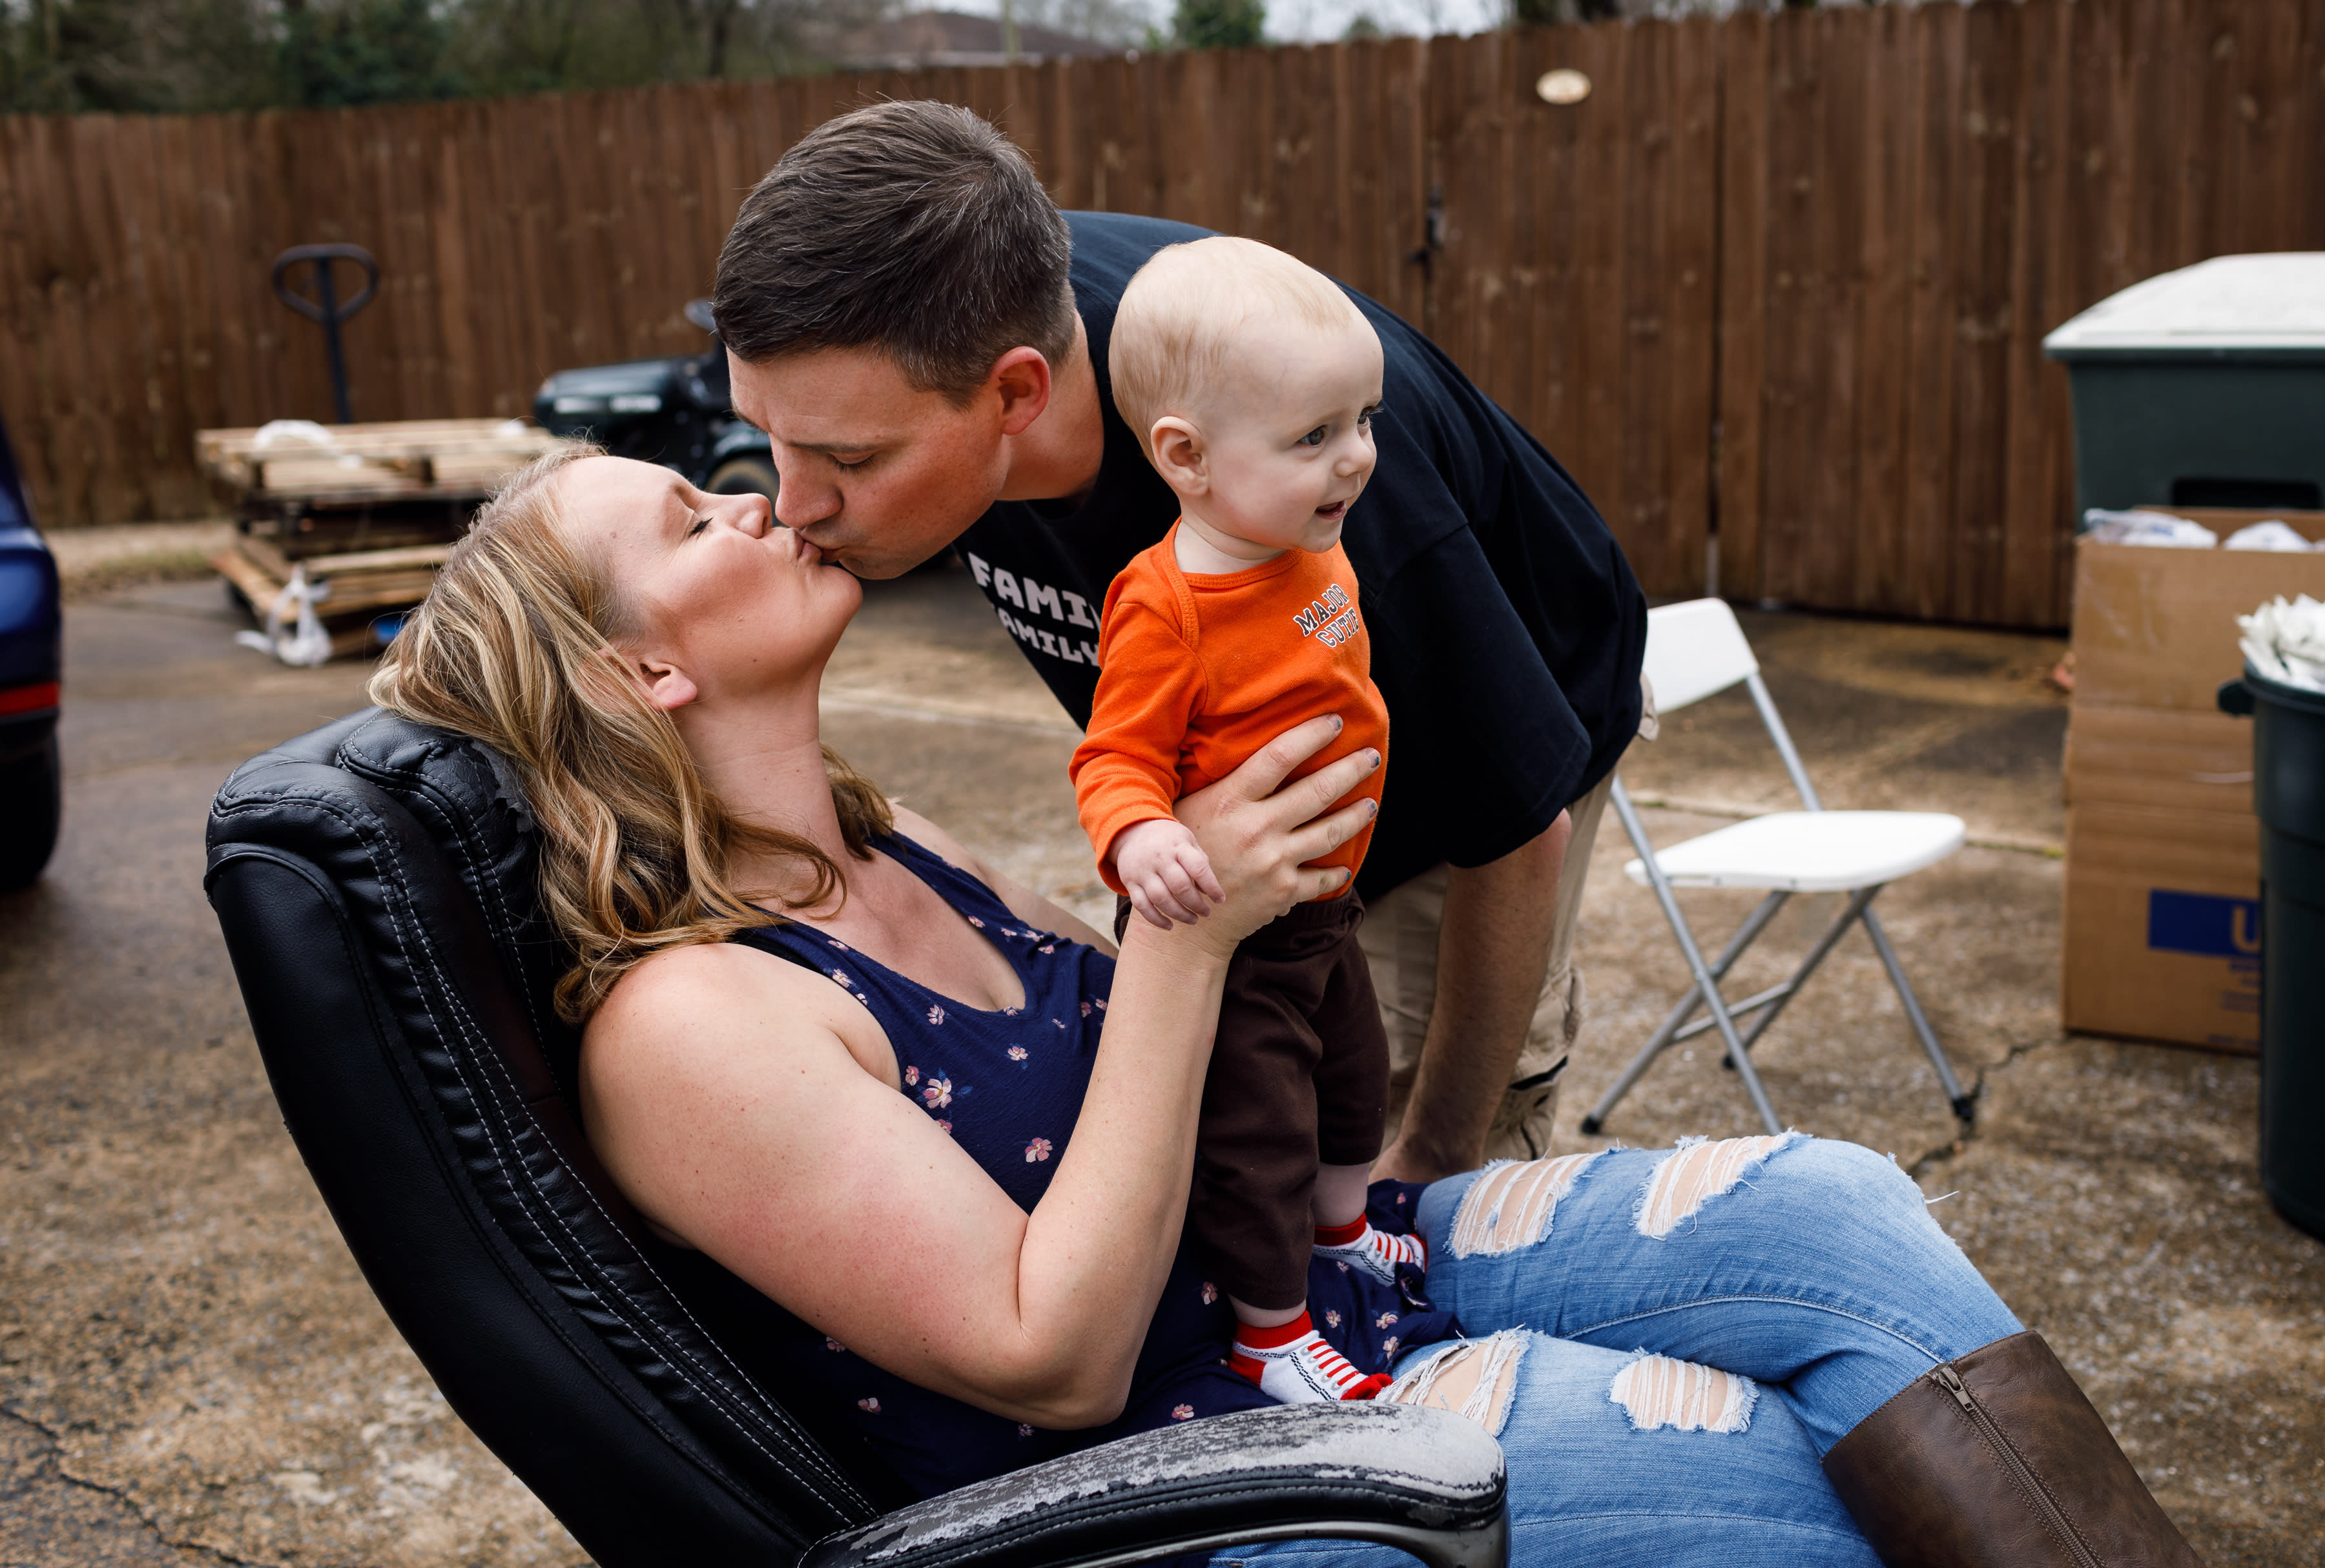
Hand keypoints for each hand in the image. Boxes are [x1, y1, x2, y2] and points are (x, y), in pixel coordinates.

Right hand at [1112, 819, 1226, 930]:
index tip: (1219, 899)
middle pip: (1179, 886)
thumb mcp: (1187, 840)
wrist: (1133, 831)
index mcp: (1177, 845)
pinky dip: (1156, 919)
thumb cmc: (1168, 839)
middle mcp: (1159, 857)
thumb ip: (1199, 862)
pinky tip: (1169, 925)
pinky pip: (1141, 905)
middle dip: (1196, 904)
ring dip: (1179, 914)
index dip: (1212, 886)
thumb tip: (1208, 891)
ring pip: (1161, 899)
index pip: (1198, 867)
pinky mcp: (1130, 882)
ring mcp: (1142, 871)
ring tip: (1193, 920)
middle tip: (1206, 912)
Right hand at [1166, 715, 1381, 956]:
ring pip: (1331, 832)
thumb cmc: (1185, 854)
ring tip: (1371, 804)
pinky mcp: (1285, 892)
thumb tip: (1244, 742)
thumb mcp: (1190, 808)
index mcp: (1231, 801)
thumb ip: (1221, 782)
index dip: (1312, 734)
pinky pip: (1323, 878)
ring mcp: (1274, 862)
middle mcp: (1257, 829)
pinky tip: (1345, 866)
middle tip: (1371, 756)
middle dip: (1351, 769)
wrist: (1187, 920)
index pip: (1279, 756)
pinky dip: (1337, 873)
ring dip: (1357, 815)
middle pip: (1318, 791)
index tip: (1335, 722)